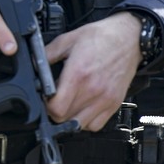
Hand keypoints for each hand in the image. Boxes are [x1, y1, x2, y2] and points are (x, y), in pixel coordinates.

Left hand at [43, 12, 142, 130]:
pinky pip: (96, 125)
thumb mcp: (68, 40)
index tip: (45, 97)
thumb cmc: (102, 38)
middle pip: (65, 119)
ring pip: (80, 125)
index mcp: (78, 74)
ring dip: (69, 119)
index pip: (56, 107)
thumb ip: (47, 54)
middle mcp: (92, 90)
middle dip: (54, 112)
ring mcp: (105, 99)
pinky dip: (86, 122)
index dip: (46, 105)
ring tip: (68, 105)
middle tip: (54, 100)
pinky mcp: (114, 103)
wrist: (130, 38)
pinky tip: (82, 108)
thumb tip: (33, 63)